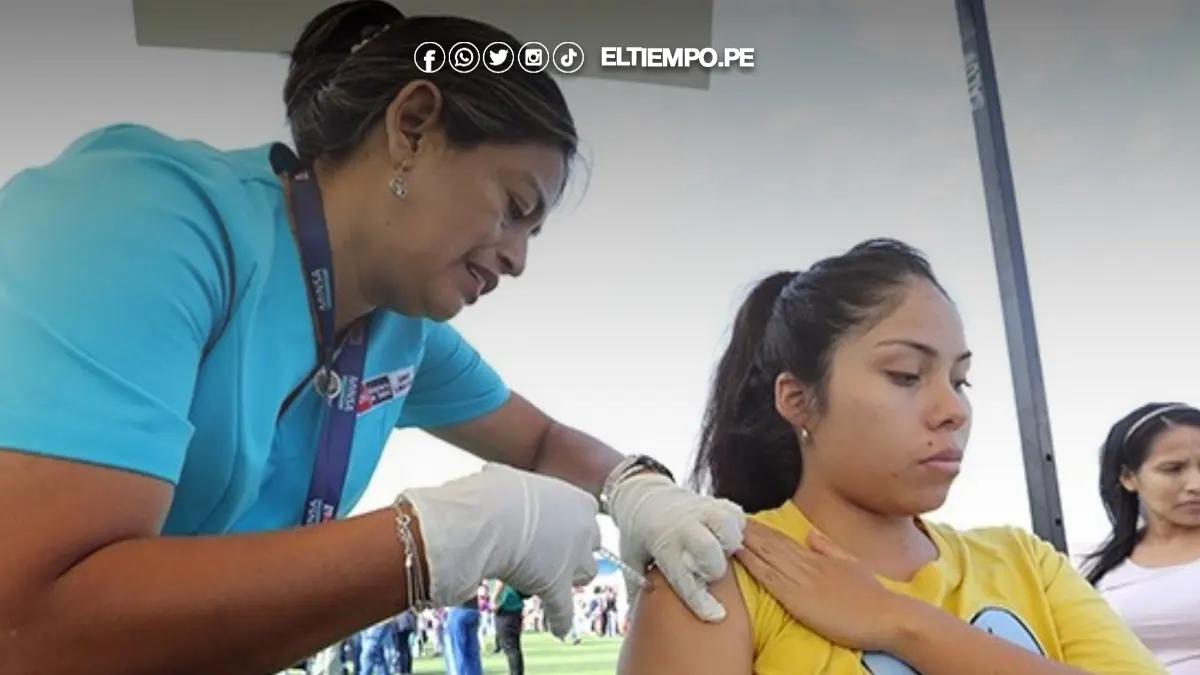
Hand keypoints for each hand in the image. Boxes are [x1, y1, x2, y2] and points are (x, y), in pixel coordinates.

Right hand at [400, 464, 600, 637]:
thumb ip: (514, 485)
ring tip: (557, 584)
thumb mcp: (510, 478)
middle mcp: (584, 530)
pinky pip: (564, 610)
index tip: (554, 526)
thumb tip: (494, 477)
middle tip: (555, 554)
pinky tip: (559, 628)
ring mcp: (574, 560)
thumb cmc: (496, 493)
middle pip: (592, 545)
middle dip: (576, 550)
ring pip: (586, 574)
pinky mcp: (558, 587)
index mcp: (578, 500)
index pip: (585, 513)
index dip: (569, 522)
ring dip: (573, 579)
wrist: (491, 517)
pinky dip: (561, 619)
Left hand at [607, 473, 744, 621]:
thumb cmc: (638, 532)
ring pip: (729, 528)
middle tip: (707, 571)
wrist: (641, 493)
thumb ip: (635, 588)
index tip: (716, 616)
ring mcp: (701, 511)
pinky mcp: (714, 503)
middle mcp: (684, 527)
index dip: (701, 601)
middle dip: (714, 568)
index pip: (684, 578)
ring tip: (720, 551)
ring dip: (729, 544)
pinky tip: (725, 536)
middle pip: (710, 551)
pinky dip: (736, 527)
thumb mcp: (631, 558)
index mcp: (663, 545)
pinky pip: (736, 515)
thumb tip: (633, 623)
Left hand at [734, 520, 906, 651]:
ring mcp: (800, 579)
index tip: (740, 519)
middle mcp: (806, 563)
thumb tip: (811, 534)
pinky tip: (737, 552)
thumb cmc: (873, 597)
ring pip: (765, 554)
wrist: (888, 616)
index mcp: (817, 556)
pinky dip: (751, 563)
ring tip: (723, 527)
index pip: (780, 539)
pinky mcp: (797, 597)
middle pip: (769, 542)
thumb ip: (829, 549)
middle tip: (722, 515)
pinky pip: (769, 577)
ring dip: (743, 540)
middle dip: (745, 530)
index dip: (759, 530)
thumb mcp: (851, 565)